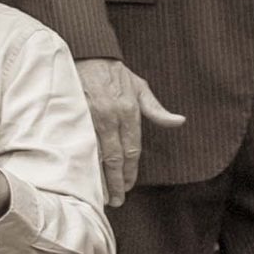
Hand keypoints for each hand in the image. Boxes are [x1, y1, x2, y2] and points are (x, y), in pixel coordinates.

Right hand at [76, 58, 183, 207]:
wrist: (87, 53)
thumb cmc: (114, 71)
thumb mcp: (140, 87)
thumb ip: (156, 109)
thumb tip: (179, 122)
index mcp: (129, 111)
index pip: (132, 149)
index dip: (131, 171)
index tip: (129, 186)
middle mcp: (111, 116)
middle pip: (115, 157)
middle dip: (117, 181)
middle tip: (117, 201)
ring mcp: (91, 117)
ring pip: (97, 155)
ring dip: (100, 177)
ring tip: (102, 195)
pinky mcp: (74, 115)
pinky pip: (80, 144)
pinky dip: (84, 162)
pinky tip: (84, 175)